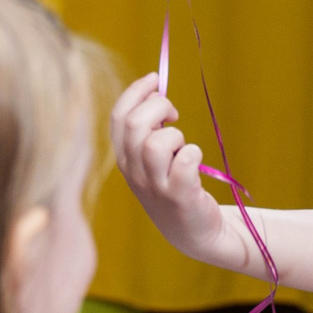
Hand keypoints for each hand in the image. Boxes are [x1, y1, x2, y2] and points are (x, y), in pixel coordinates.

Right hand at [110, 73, 238, 267]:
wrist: (194, 232)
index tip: (155, 79)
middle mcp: (133, 174)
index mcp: (123, 160)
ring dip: (175, 135)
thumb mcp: (150, 161)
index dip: (136, 91)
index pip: (118, 117)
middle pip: (135, 124)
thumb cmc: (174, 187)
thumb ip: (146, 131)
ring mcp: (155, 187)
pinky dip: (193, 153)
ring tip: (182, 147)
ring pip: (156, 143)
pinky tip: (195, 160)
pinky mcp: (180, 197)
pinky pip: (186, 162)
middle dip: (159, 106)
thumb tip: (154, 88)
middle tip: (175, 115)